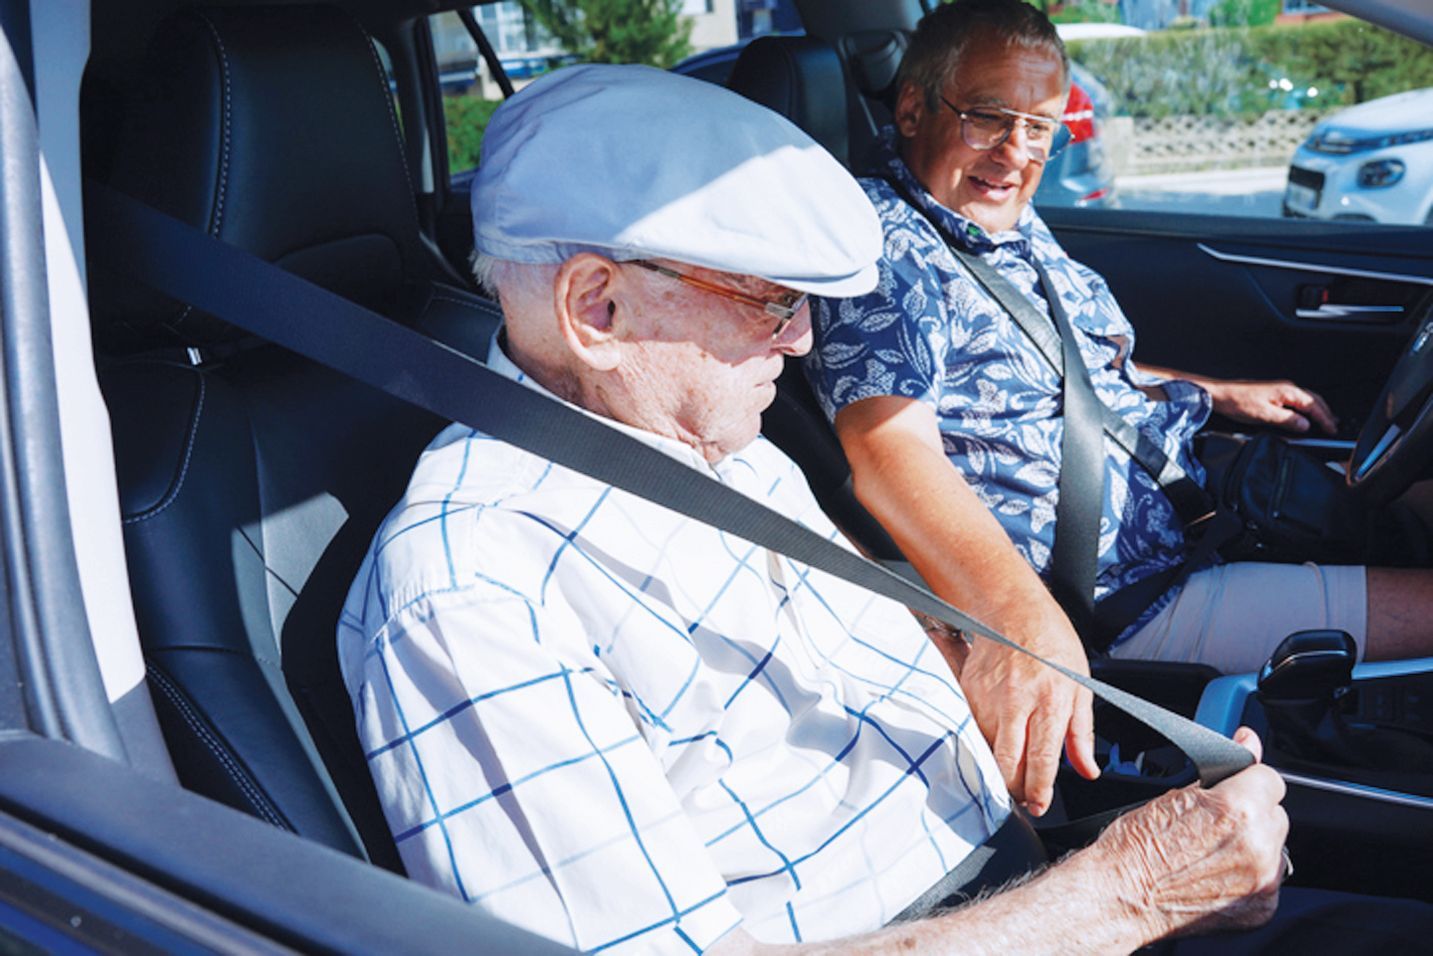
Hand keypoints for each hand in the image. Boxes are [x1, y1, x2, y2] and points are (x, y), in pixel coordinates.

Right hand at [958, 608, 1099, 816]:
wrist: (1012, 609)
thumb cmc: (1051, 642)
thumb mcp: (1081, 686)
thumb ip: (1081, 733)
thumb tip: (1087, 769)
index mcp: (1050, 702)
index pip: (1041, 760)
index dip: (1038, 790)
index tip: (1039, 805)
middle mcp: (1016, 703)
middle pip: (1006, 762)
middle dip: (1013, 787)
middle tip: (1021, 795)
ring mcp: (986, 697)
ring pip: (985, 748)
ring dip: (996, 764)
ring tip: (1009, 767)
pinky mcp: (967, 691)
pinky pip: (971, 727)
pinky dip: (981, 739)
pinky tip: (992, 739)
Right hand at [1096, 727, 1287, 940]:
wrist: (1120, 896)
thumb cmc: (1135, 847)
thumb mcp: (1175, 794)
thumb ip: (1223, 770)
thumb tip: (1247, 741)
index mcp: (1238, 809)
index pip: (1269, 779)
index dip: (1248, 781)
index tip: (1235, 788)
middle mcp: (1258, 846)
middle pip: (1274, 814)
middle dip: (1251, 814)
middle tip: (1214, 824)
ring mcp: (1262, 880)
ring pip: (1274, 847)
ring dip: (1253, 845)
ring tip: (1212, 852)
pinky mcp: (1261, 906)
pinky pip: (1268, 879)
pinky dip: (1248, 876)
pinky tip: (1216, 875)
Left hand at [1205, 378, 1337, 434]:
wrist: (1221, 394)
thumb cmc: (1237, 401)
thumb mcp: (1264, 414)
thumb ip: (1287, 420)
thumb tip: (1304, 425)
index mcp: (1287, 391)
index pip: (1314, 405)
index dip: (1325, 419)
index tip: (1332, 429)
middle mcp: (1286, 388)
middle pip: (1314, 400)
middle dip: (1326, 414)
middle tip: (1333, 427)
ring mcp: (1280, 390)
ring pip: (1306, 400)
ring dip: (1317, 411)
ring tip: (1325, 422)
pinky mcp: (1274, 394)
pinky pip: (1297, 401)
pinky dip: (1306, 409)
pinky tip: (1304, 416)